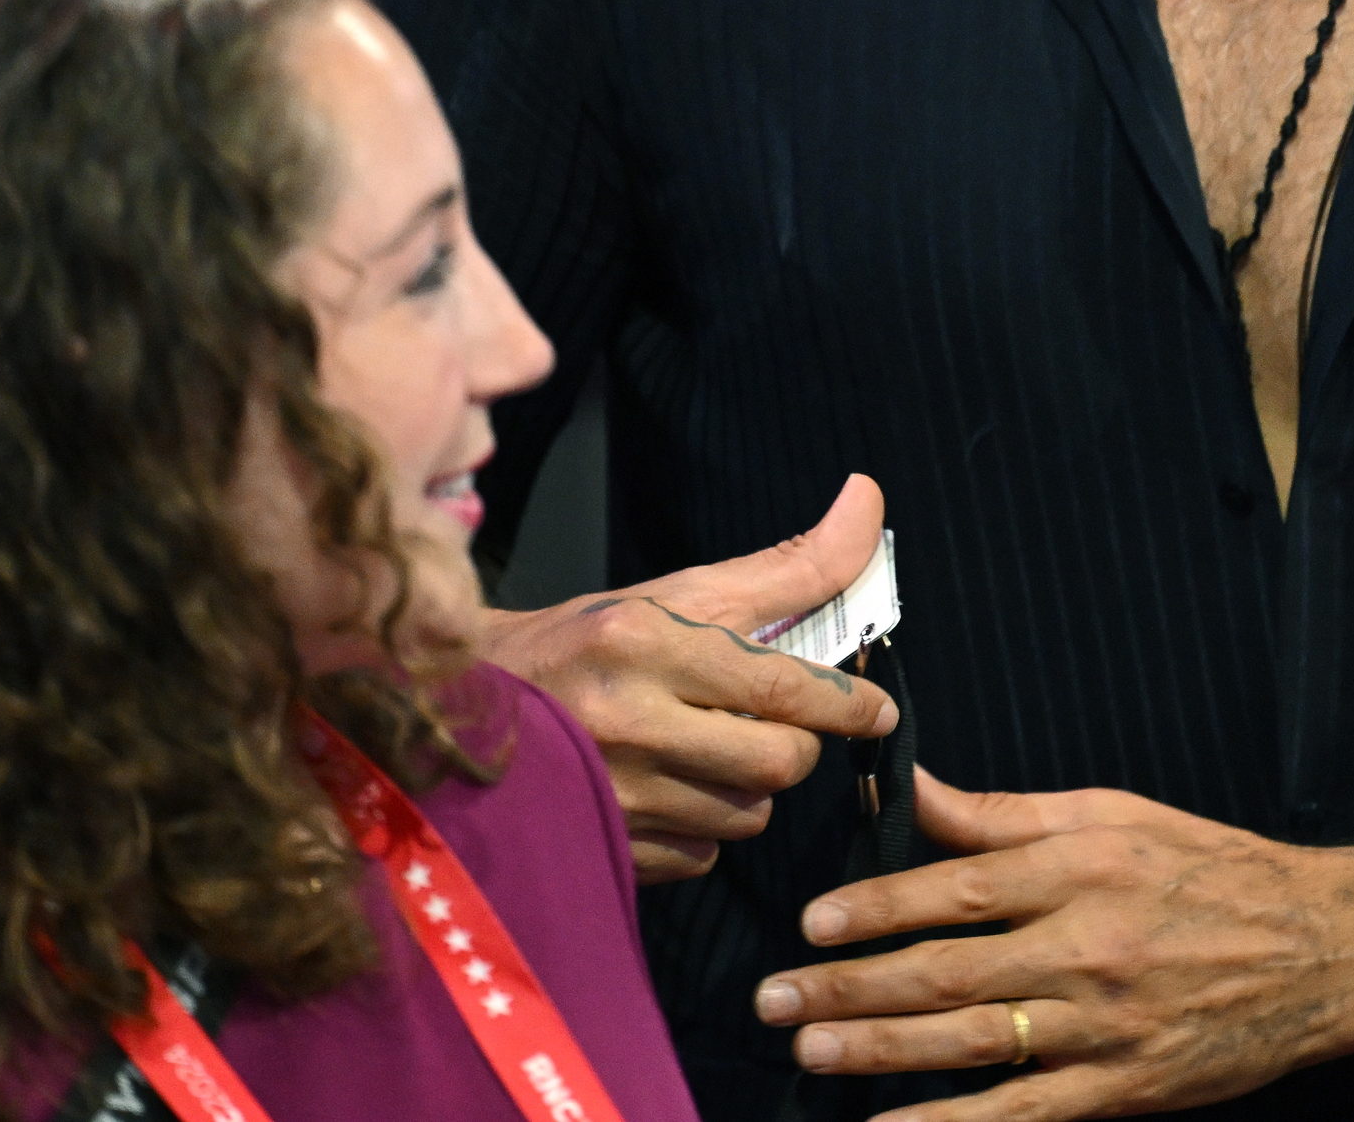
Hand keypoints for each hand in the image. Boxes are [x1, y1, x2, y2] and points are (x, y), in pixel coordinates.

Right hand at [481, 473, 897, 879]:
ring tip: (712, 752)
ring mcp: (611, 795)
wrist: (473, 706)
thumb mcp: (684, 592)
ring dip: (751, 788)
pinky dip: (708, 827)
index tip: (879, 711)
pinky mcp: (604, 849)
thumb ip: (790, 564)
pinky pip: (704, 855)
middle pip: (777, 762)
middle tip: (777, 724)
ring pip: (747, 816)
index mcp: (645, 641)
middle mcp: (624, 720)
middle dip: (798, 745)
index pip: (780, 687)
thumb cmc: (597, 640)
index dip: (846, 704)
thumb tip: (869, 498)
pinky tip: (675, 789)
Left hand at [763, 771, 1353, 1119]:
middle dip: (849, 986)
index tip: (814, 921)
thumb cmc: (1212, 870)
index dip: (876, 906)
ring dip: (879, 1049)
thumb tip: (915, 790)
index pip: (956, 886)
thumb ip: (1008, 814)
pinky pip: (1020, 1113)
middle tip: (773, 997)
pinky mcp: (1122, 1087)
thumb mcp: (1115, 816)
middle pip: (947, 970)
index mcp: (1082, 867)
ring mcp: (1104, 1024)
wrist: (1323, 949)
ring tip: (810, 1048)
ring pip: (971, 1042)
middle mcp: (1088, 944)